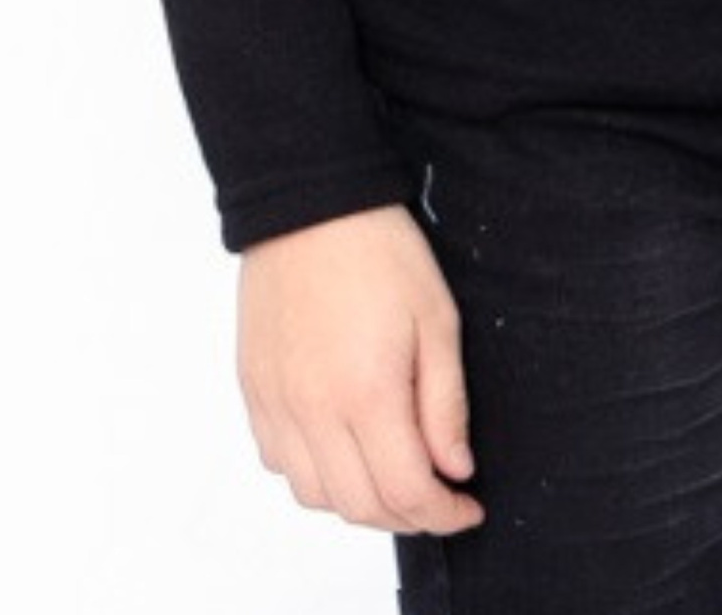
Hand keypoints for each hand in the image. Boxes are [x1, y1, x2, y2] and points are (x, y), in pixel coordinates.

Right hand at [237, 202, 485, 538]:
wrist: (310, 204)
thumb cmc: (379, 250)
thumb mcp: (437, 318)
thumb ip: (445, 403)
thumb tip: (455, 467)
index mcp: (366, 392)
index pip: (407, 491)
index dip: (443, 514)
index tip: (467, 507)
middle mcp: (313, 410)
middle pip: (360, 506)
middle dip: (407, 517)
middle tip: (439, 499)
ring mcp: (277, 404)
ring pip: (315, 496)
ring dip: (359, 503)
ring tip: (393, 477)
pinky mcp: (254, 390)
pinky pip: (279, 462)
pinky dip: (315, 476)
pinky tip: (343, 451)